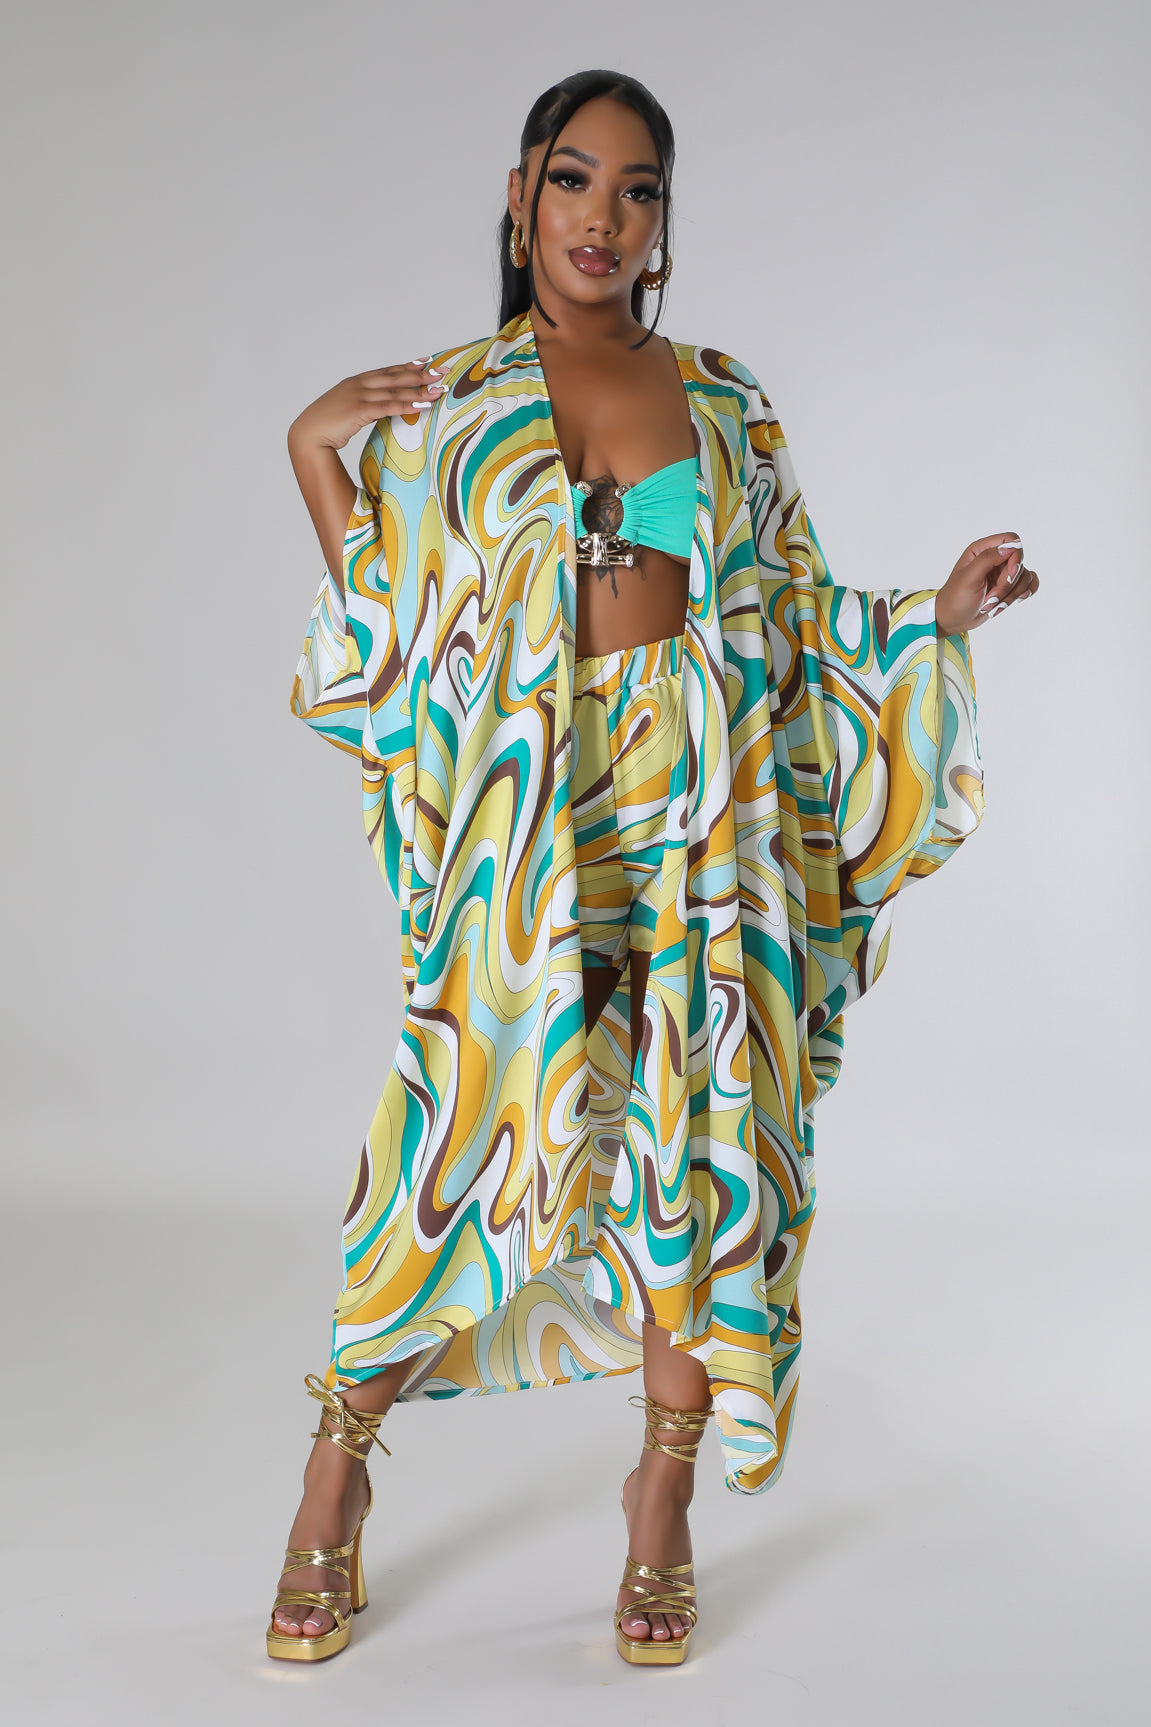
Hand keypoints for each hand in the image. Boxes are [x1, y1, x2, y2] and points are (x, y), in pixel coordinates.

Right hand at [288, 359, 446, 451]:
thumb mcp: (346, 409)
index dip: (407, 366)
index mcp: (356, 382)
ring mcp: (359, 396)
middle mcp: (359, 385)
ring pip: (395, 391)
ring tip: (438, 390)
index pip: (387, 371)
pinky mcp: (359, 410)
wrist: (307, 434)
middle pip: (395, 377)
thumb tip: (380, 409)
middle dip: (420, 375)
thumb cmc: (326, 426)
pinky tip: (422, 406)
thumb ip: (364, 405)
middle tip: (442, 372)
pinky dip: (406, 406)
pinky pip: (388, 407)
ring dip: (419, 390)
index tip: (425, 362)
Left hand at [934, 533, 1040, 634]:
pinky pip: (1029, 582)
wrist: (954, 619)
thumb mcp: (969, 577)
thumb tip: (1011, 547)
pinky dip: (1024, 592)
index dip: (1015, 557)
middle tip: (991, 597)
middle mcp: (994, 558)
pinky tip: (1017, 599)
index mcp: (982, 549)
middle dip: (1008, 584)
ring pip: (1024, 575)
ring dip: (1012, 593)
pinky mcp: (1008, 585)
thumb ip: (988, 559)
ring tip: (992, 604)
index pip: (1011, 540)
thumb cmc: (956, 598)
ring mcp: (1002, 572)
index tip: (1008, 576)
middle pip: (1019, 561)